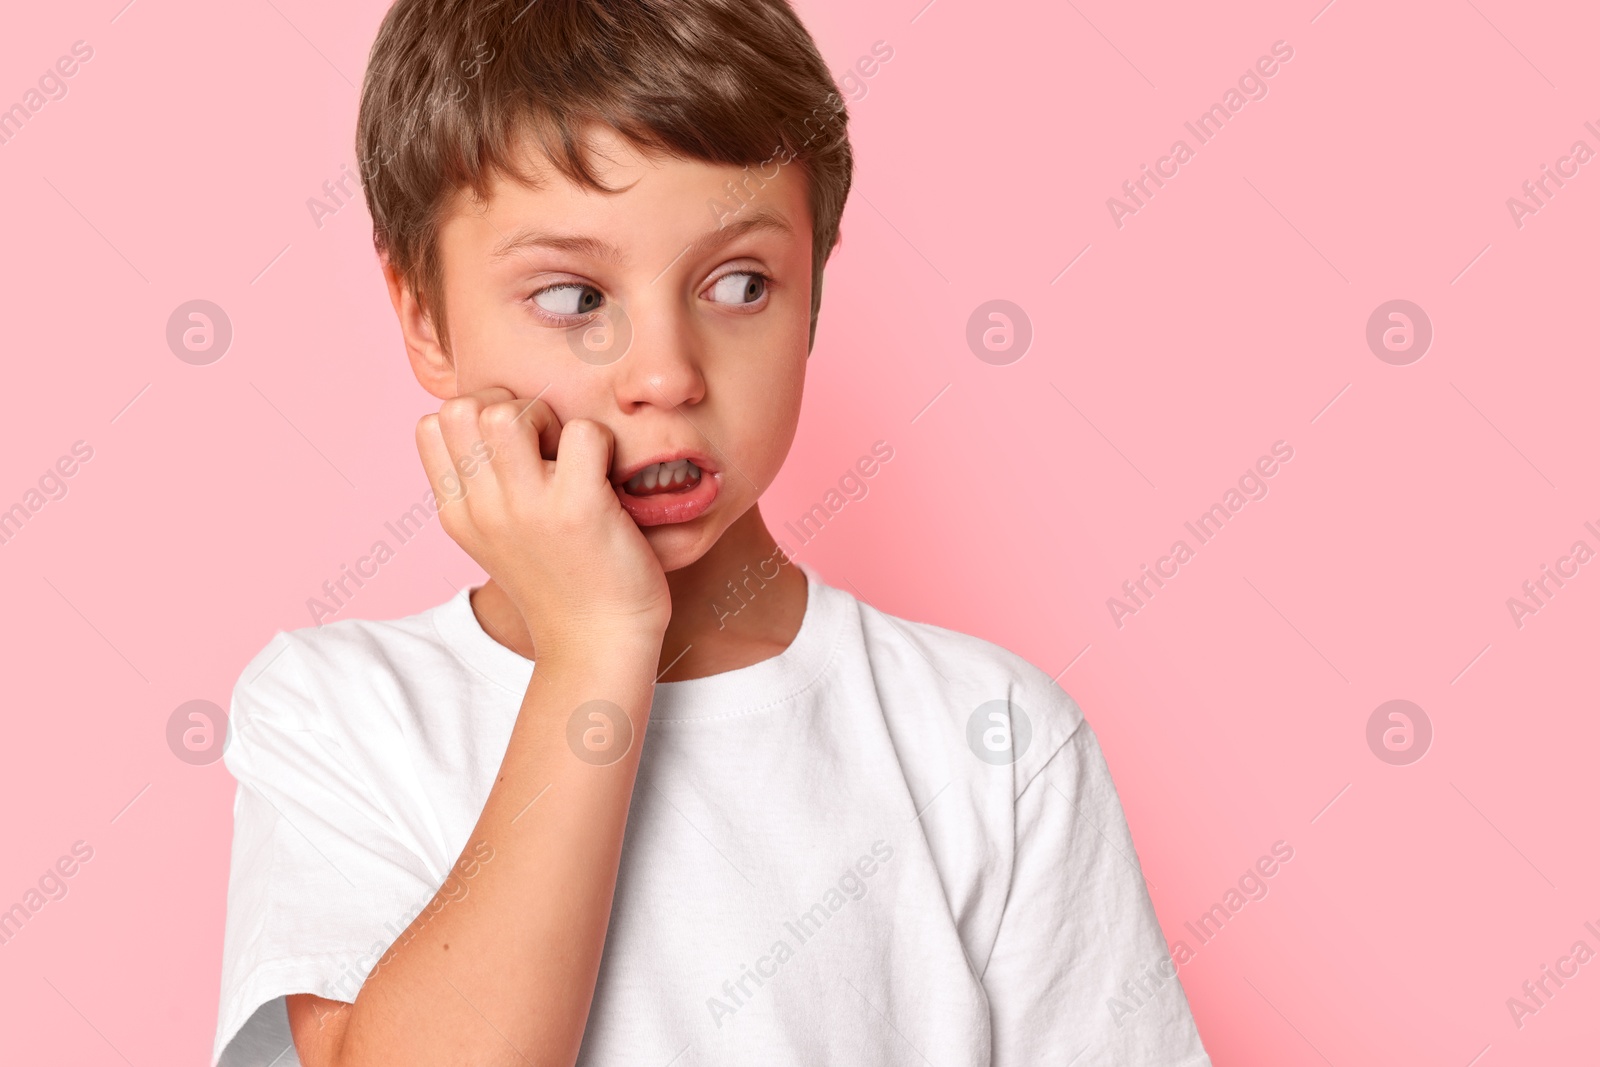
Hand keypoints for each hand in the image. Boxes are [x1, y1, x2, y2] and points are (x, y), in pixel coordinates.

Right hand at [416, 387, 670, 651]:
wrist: (599, 647)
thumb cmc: (563, 583)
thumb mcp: (499, 538)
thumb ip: (485, 488)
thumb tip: (491, 421)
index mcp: (458, 513)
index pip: (433, 424)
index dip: (478, 415)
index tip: (516, 447)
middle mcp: (482, 509)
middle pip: (462, 408)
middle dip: (510, 407)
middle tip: (547, 447)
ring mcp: (526, 509)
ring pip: (506, 413)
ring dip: (548, 418)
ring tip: (571, 458)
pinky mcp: (578, 509)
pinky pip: (582, 433)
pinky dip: (602, 441)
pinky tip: (607, 476)